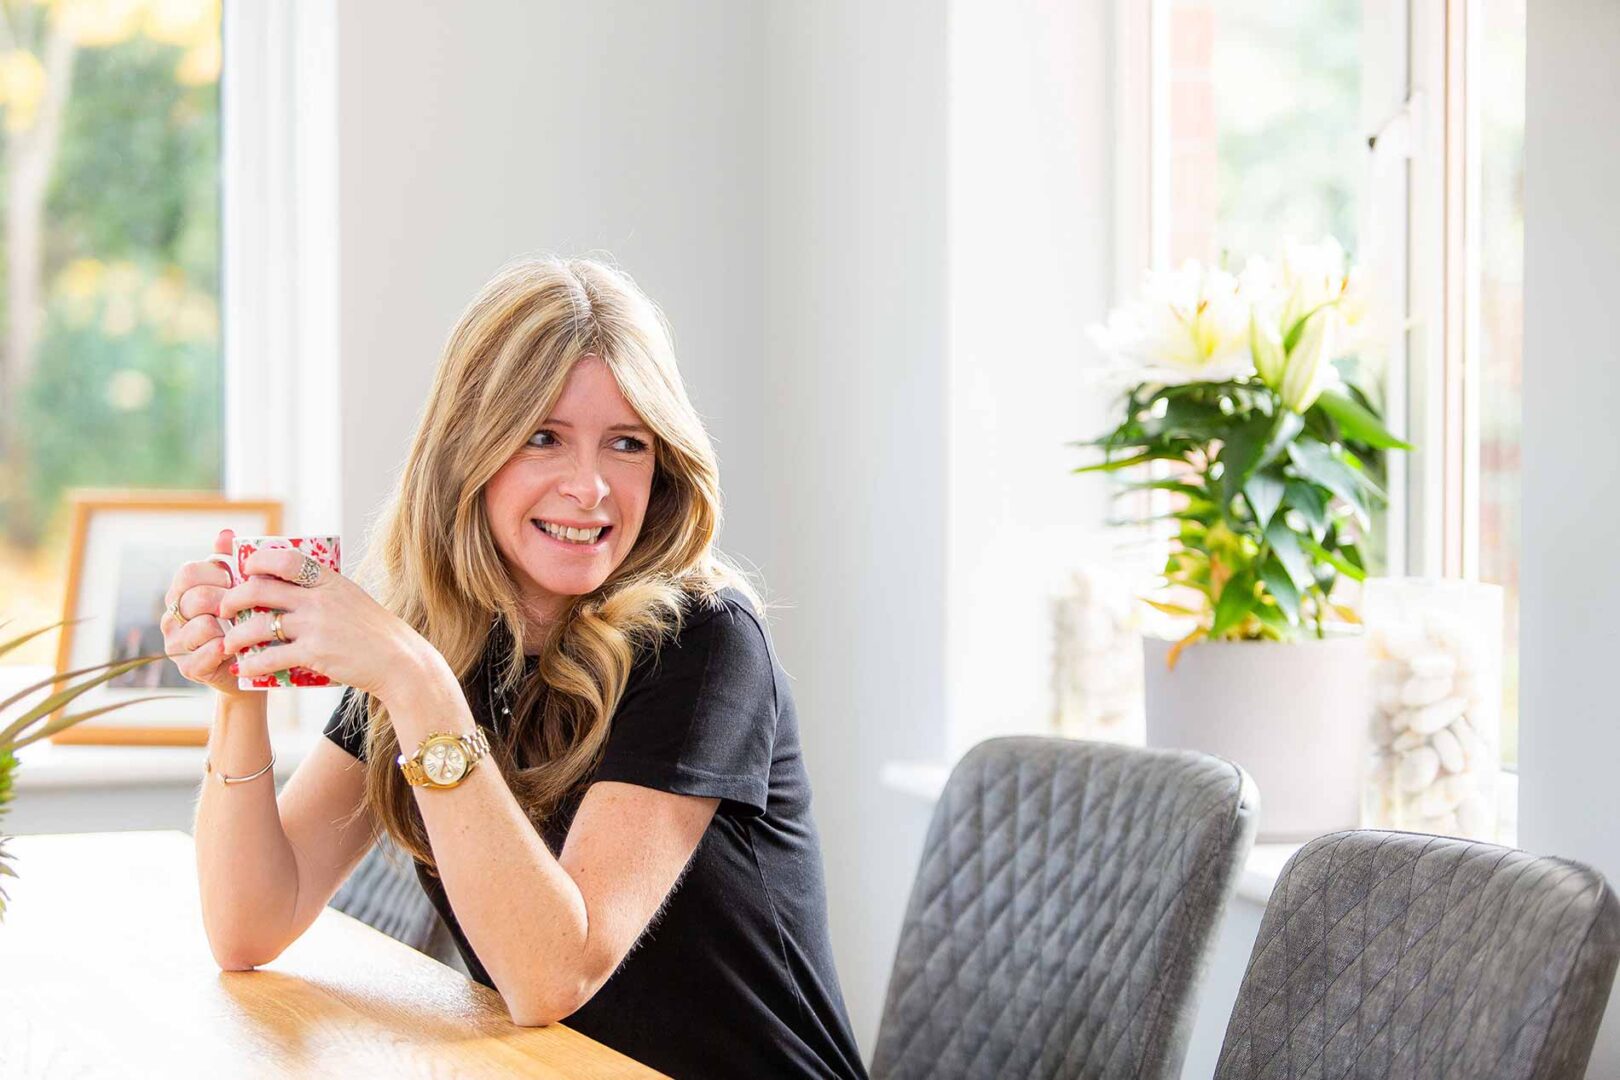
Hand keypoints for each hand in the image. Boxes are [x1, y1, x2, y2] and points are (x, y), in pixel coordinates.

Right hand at [161, 529, 247, 697]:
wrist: (251, 663)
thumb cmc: (245, 619)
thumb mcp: (240, 588)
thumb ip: (231, 560)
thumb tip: (225, 534)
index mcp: (180, 592)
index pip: (188, 572)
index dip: (218, 574)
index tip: (236, 582)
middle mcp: (171, 616)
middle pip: (197, 598)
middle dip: (228, 601)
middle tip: (245, 608)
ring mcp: (176, 643)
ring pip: (203, 626)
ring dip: (229, 627)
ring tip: (242, 630)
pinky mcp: (188, 667)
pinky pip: (208, 651)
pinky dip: (227, 648)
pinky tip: (236, 647)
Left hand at [217, 543, 432, 703]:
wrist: (400, 661)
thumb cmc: (378, 633)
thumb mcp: (354, 599)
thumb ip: (326, 592)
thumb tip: (296, 590)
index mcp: (330, 581)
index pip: (285, 559)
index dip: (258, 560)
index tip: (245, 569)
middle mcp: (320, 599)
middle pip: (261, 588)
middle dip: (233, 598)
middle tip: (224, 608)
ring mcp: (316, 625)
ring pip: (258, 624)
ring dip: (235, 635)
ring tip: (228, 644)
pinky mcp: (315, 653)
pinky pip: (271, 656)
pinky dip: (252, 664)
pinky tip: (244, 669)